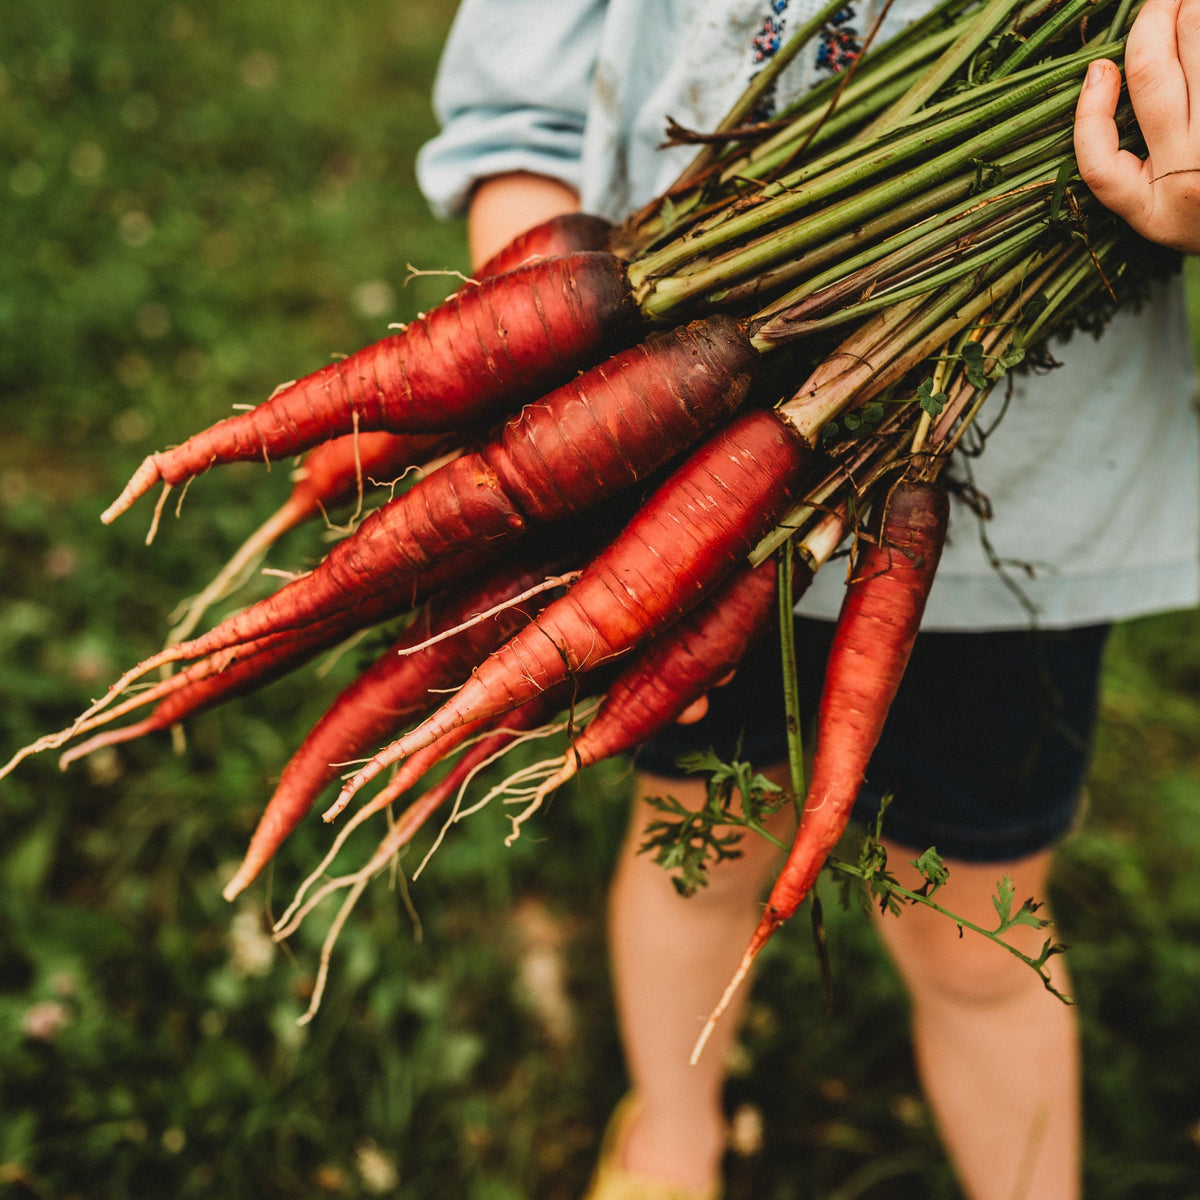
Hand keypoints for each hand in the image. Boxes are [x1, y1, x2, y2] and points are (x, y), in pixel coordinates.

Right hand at [1073, 0, 1199, 252]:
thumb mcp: (1164, 210)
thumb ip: (1131, 166)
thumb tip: (1103, 74)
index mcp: (1155, 210)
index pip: (1099, 160)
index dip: (1091, 109)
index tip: (1099, 69)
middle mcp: (1192, 178)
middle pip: (1152, 76)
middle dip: (1154, 20)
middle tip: (1164, 1)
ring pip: (1199, 45)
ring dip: (1191, 11)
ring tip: (1189, 3)